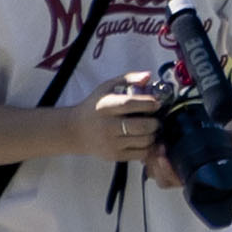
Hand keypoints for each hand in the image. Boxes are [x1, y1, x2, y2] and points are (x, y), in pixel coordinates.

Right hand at [55, 81, 178, 158]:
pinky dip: (149, 147)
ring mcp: (111, 143)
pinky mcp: (114, 156)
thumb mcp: (106, 88)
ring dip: (153, 134)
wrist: (75, 131)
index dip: (148, 103)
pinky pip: (140, 154)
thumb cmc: (94, 107)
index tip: (157, 103)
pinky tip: (146, 140)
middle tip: (156, 119)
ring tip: (150, 129)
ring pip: (144, 141)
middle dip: (155, 122)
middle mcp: (108, 126)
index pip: (130, 104)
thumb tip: (148, 76)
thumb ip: (128, 79)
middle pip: (141, 126)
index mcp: (106, 106)